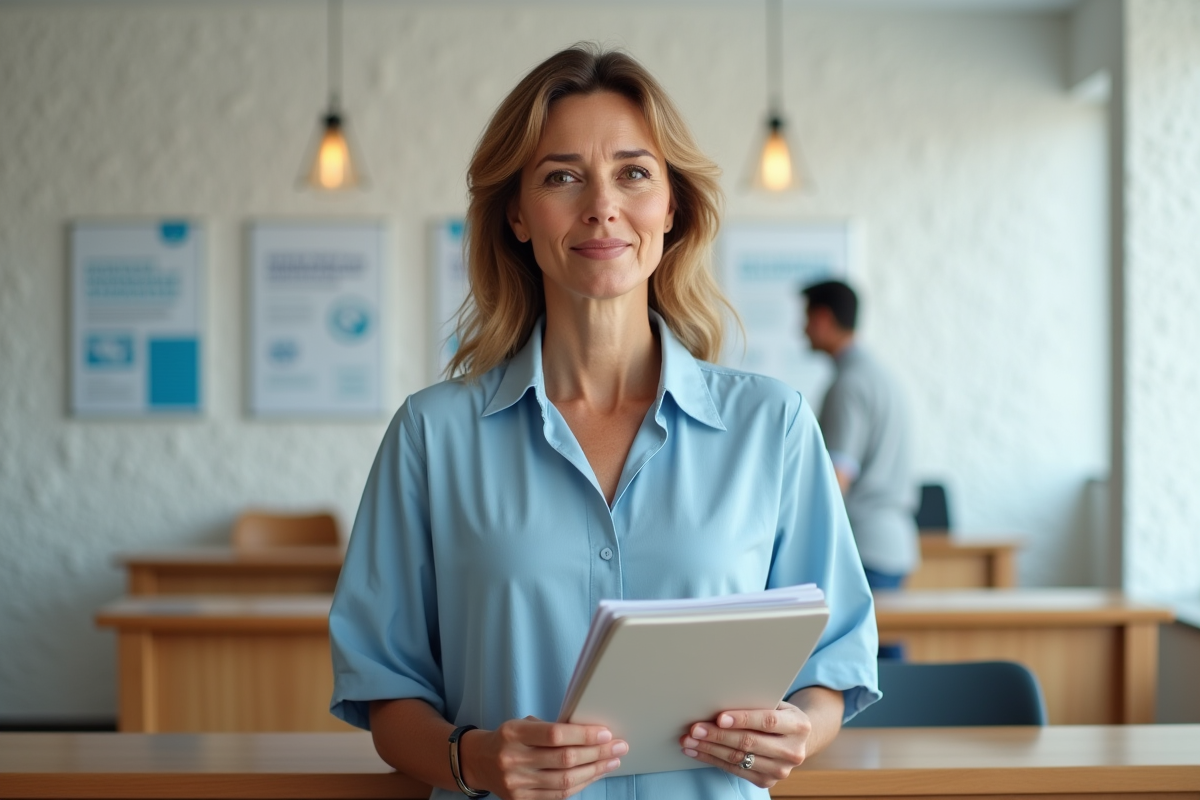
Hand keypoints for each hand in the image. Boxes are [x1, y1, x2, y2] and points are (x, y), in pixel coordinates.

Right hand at [461, 716, 627, 799]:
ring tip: (612, 761)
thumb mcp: (522, 724)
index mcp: (514, 733)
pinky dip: (581, 784)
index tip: (606, 733)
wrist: (478, 762)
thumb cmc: (508, 738)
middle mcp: (514, 759)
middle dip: (597, 753)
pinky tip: (594, 775)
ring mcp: (517, 784)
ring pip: (565, 781)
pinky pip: (558, 795)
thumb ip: (551, 729)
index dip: (584, 735)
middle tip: (618, 746)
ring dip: (594, 771)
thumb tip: (591, 733)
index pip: (555, 734)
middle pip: (564, 759)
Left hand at [679, 701, 812, 788]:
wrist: (797, 739)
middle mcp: (793, 751)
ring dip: (709, 750)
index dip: (742, 719)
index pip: (767, 721)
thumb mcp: (776, 703)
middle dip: (718, 735)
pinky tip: (698, 752)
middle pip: (749, 742)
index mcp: (798, 726)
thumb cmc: (779, 714)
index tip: (719, 717)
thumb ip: (756, 703)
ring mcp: (780, 770)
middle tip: (694, 729)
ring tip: (689, 741)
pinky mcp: (766, 781)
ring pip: (738, 759)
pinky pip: (735, 770)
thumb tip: (720, 698)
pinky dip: (713, 760)